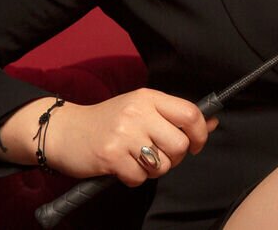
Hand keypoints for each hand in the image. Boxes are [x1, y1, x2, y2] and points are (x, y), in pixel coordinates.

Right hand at [53, 89, 219, 186]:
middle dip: (175, 158)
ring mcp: (123, 134)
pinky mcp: (110, 156)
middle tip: (160, 156)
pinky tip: (122, 168)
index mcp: (148, 97)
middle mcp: (137, 112)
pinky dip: (134, 179)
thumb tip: (212, 122)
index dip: (200, 134)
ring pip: (162, 165)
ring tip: (138, 160)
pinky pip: (139, 178)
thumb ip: (173, 116)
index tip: (196, 144)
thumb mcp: (141, 110)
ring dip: (154, 170)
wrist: (65, 131)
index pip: (190, 114)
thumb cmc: (108, 122)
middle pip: (180, 144)